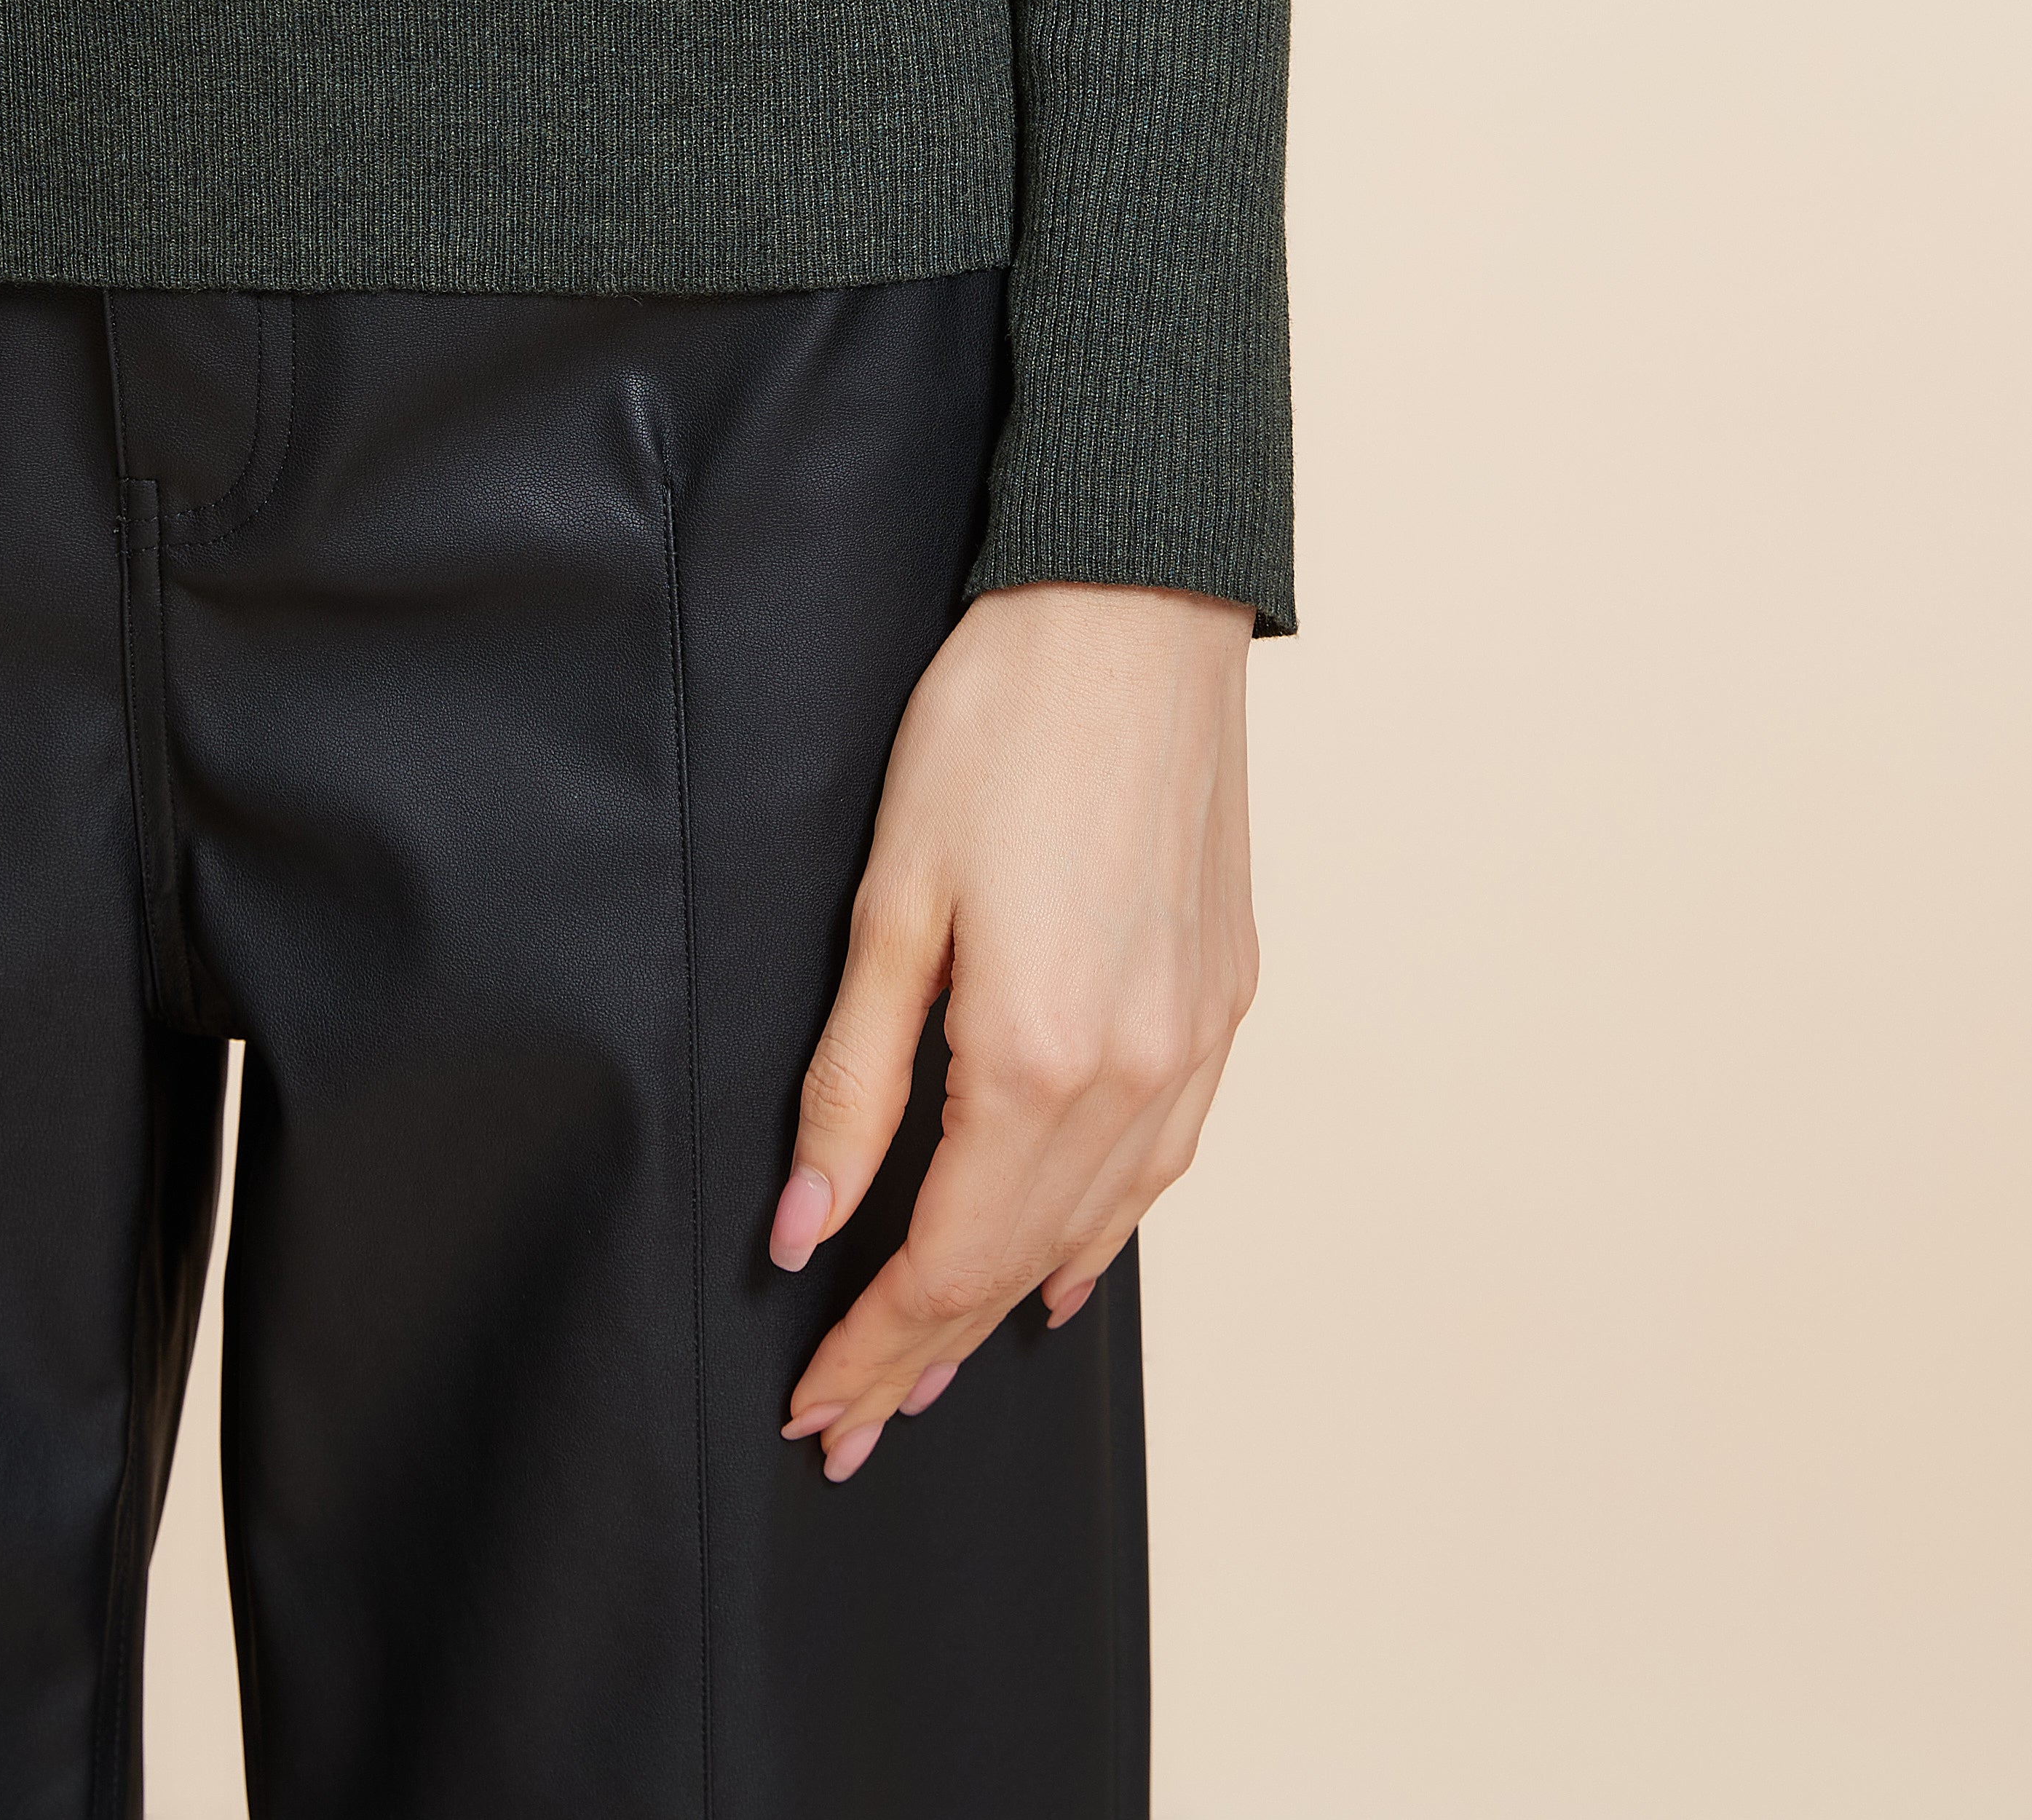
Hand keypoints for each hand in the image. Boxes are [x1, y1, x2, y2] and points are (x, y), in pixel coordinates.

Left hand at [768, 577, 1257, 1483]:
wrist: (1133, 607)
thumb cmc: (998, 725)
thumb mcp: (891, 900)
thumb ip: (849, 1080)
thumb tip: (805, 1228)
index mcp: (1036, 1052)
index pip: (944, 1256)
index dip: (873, 1342)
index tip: (812, 1405)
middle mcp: (1135, 1069)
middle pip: (1016, 1260)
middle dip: (925, 1350)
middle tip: (851, 1424)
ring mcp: (1195, 1036)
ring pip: (1097, 1222)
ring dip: (1008, 1302)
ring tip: (935, 1364)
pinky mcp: (1225, 993)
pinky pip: (1164, 1157)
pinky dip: (1105, 1227)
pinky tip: (1064, 1261)